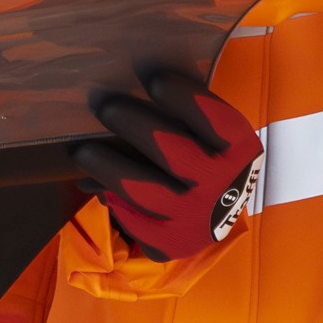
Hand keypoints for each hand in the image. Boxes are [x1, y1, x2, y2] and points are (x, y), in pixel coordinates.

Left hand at [73, 72, 261, 260]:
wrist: (223, 209)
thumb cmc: (208, 154)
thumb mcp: (213, 131)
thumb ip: (185, 113)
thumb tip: (134, 90)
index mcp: (238, 149)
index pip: (213, 120)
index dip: (183, 99)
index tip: (153, 79)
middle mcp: (221, 185)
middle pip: (172, 153)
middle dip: (135, 126)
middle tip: (105, 107)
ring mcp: (196, 218)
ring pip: (144, 191)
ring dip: (109, 168)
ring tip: (83, 152)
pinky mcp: (173, 243)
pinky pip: (135, 222)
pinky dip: (114, 202)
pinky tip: (98, 186)